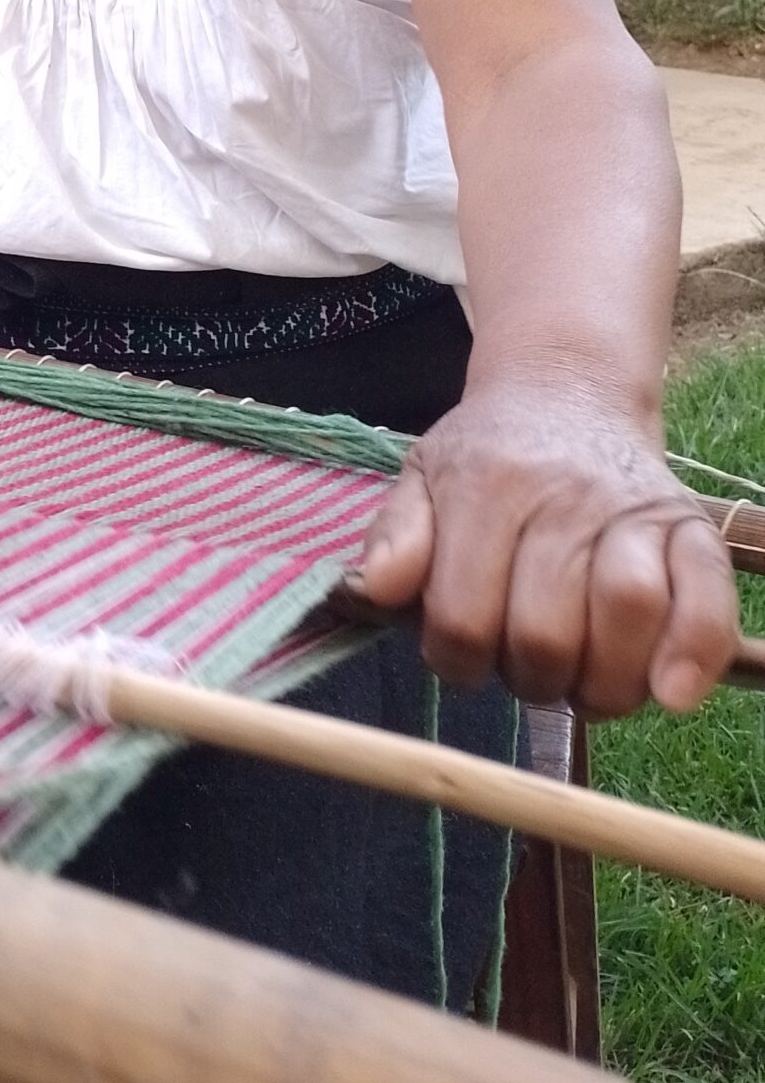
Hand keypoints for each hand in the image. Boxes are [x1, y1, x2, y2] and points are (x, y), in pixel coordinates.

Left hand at [357, 375, 737, 714]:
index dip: (456, 659)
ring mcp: (633, 511)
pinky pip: (708, 600)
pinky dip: (693, 655)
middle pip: (545, 633)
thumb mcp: (422, 476)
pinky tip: (668, 693)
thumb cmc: (487, 453)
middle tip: (524, 664)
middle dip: (528, 676)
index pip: (463, 616)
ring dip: (602, 682)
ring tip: (582, 680)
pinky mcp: (691, 527)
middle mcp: (562, 496)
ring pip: (626, 616)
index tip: (463, 653)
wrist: (566, 389)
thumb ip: (396, 535)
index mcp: (486, 488)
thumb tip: (375, 590)